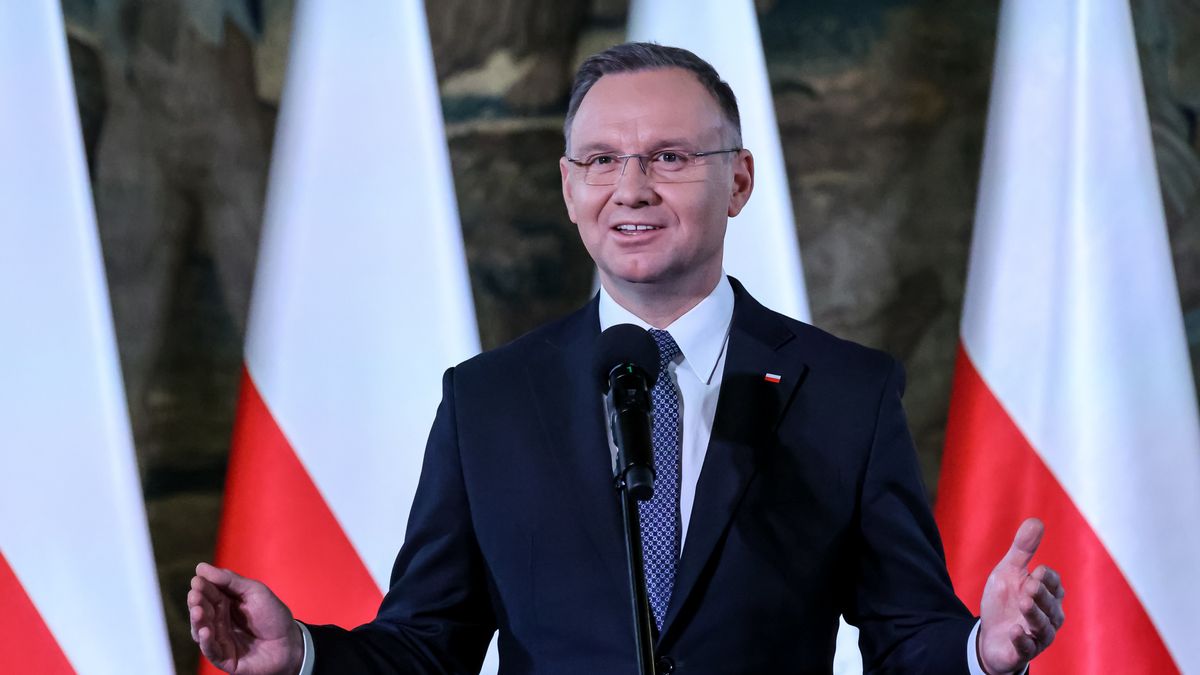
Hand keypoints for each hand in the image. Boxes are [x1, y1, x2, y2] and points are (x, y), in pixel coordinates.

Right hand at [188, 562, 304, 674]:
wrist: (290, 642)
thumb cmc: (273, 615)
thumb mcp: (254, 591)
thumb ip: (230, 580)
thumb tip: (201, 567)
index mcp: (225, 604)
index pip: (209, 593)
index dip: (203, 587)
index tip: (197, 579)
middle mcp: (219, 621)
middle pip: (203, 611)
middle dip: (197, 603)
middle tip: (194, 595)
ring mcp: (220, 640)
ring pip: (202, 631)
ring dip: (198, 621)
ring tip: (198, 611)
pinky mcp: (224, 658)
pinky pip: (211, 651)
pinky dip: (206, 642)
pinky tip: (205, 631)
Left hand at [977, 518, 1065, 674]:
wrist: (990, 634)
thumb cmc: (1006, 600)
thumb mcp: (1009, 572)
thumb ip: (1023, 550)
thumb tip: (1036, 520)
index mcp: (1048, 594)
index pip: (1054, 584)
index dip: (1047, 578)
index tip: (1037, 570)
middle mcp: (1049, 616)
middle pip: (1050, 605)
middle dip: (1041, 595)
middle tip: (1029, 586)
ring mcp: (1038, 635)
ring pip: (1043, 627)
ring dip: (1034, 615)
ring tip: (1023, 603)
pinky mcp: (1024, 651)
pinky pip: (1028, 649)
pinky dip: (1023, 641)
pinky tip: (1015, 631)